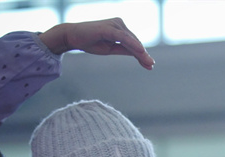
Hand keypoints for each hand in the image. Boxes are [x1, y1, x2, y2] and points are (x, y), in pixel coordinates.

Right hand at [39, 18, 154, 69]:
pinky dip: (132, 44)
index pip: (134, 43)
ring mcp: (114, 25)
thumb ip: (124, 50)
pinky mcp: (108, 28)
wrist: (72, 37)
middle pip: (134, 42)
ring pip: (131, 41)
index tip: (150, 65)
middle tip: (151, 65)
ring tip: (149, 62)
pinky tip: (141, 51)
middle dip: (143, 55)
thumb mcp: (110, 48)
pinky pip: (123, 37)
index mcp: (120, 29)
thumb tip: (138, 55)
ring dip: (141, 52)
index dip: (142, 54)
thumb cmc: (90, 42)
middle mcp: (119, 24)